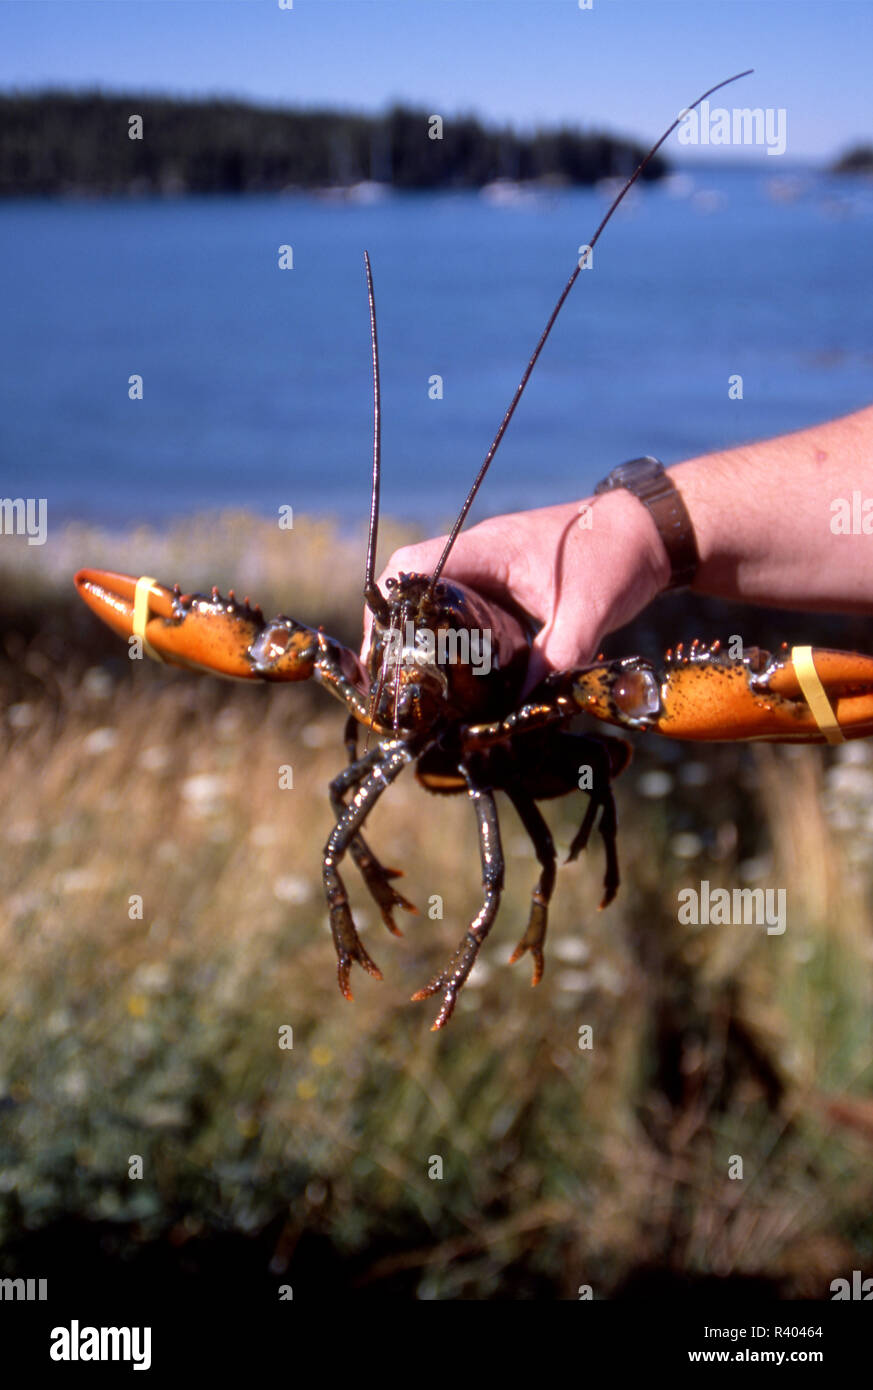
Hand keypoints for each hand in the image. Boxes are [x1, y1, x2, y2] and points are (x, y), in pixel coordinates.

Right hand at [362, 491, 670, 692]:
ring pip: (440, 600)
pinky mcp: (511, 586)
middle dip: (397, 630)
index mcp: (487, 550)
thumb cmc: (619, 557)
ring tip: (414, 686)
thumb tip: (523, 707)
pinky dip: (456, 638)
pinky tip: (459, 676)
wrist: (656, 532)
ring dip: (424, 635)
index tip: (382, 654)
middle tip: (392, 682)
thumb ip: (555, 657)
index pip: (413, 567)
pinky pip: (468, 609)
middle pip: (415, 587)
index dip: (387, 607)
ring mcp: (495, 570)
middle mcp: (482, 555)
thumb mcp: (587, 612)